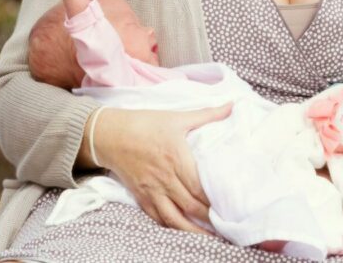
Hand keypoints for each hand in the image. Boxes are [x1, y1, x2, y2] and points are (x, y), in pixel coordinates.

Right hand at [89, 104, 232, 233]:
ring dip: (193, 231)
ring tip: (210, 237)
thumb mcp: (177, 117)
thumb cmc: (145, 124)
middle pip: (191, 206)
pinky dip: (172, 227)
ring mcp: (152, 190)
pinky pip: (158, 218)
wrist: (110, 134)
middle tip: (227, 225)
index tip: (231, 205)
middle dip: (209, 219)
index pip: (199, 186)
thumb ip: (207, 114)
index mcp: (176, 158)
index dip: (215, 199)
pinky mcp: (141, 197)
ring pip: (174, 219)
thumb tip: (232, 105)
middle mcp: (165, 178)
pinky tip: (184, 230)